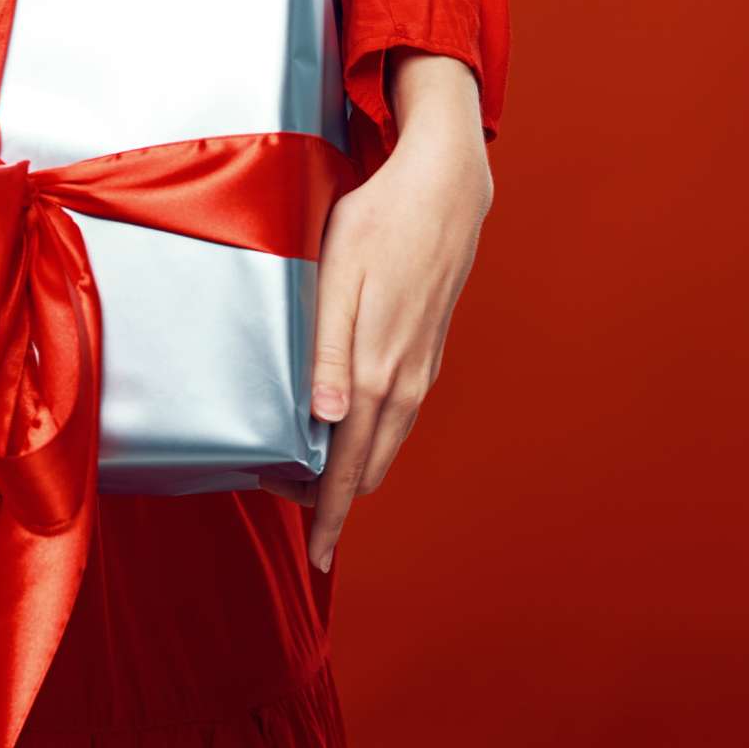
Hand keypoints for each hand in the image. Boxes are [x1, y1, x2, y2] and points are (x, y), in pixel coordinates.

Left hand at [258, 51, 493, 570]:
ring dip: (354, 468)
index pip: (350, 466)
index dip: (330, 514)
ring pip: (386, 442)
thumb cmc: (378, 224)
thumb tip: (327, 421)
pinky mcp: (427, 350)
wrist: (445, 191)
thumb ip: (328, 352)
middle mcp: (404, 383)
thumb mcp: (337, 278)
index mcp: (377, 373)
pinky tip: (352, 429)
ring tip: (319, 485)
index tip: (318, 556)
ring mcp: (420, 369)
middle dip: (335, 499)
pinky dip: (373, 436)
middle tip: (303, 521)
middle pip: (369, 466)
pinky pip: (398, 414)